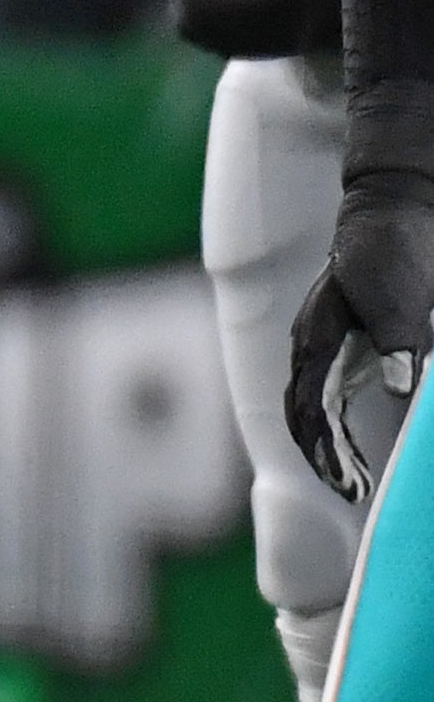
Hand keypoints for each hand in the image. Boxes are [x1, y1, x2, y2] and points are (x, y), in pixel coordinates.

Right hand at [288, 178, 433, 502]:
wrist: (395, 208)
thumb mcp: (402, 294)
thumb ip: (398, 340)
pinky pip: (327, 395)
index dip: (325, 448)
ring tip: (356, 481)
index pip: (309, 405)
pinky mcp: (342, 344)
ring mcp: (323, 345)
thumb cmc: (396, 249)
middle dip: (323, 457)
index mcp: (317, 335)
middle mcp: (310, 345)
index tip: (348, 482)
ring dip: (329, 447)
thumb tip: (398, 385)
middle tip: (354, 493)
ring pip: (310, 408)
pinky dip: (336, 427)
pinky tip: (354, 446)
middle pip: (300, 413)